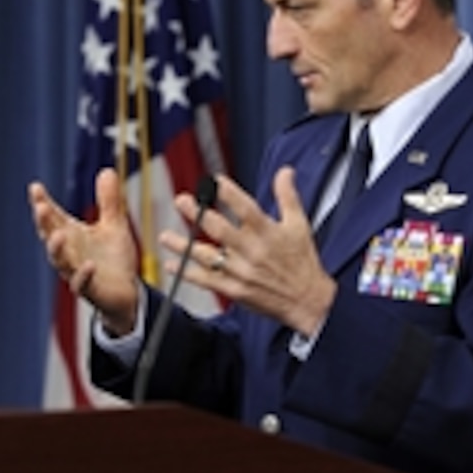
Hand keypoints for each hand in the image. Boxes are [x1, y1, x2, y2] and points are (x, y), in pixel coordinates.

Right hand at [28, 168, 138, 335]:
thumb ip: (109, 201)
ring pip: (60, 261)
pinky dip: (84, 274)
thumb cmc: (114, 260)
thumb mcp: (114, 225)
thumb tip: (107, 170)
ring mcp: (76, 272)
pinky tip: (89, 265)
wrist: (126, 293)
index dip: (42, 203)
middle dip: (44, 223)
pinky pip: (82, 284)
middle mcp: (69, 253)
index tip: (35, 188)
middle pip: (50, 236)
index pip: (52, 217)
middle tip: (41, 207)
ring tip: (59, 235)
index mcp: (72, 235)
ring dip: (57, 248)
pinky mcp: (91, 289)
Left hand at [160, 167, 336, 335]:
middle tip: (181, 201)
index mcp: (267, 232)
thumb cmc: (302, 262)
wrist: (308, 300)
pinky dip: (188, 273)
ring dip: (184, 246)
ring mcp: (241, 271)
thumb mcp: (299, 225)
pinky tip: (173, 265)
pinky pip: (207, 280)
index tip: (214, 181)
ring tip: (165, 236)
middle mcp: (252, 251)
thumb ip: (287, 196)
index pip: (246, 208)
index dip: (229, 193)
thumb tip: (285, 171)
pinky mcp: (235, 289)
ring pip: (207, 256)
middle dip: (198, 214)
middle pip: (220, 229)